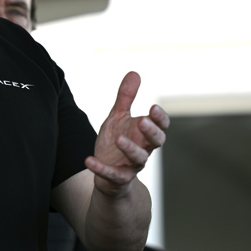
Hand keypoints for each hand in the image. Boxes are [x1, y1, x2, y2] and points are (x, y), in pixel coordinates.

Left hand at [86, 71, 168, 195]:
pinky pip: (112, 175)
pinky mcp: (118, 178)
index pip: (161, 126)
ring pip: (138, 159)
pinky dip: (100, 169)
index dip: (160, 118)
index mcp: (145, 134)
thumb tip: (134, 73)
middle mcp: (143, 149)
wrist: (106, 172)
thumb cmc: (116, 141)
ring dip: (130, 149)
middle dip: (151, 132)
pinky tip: (89, 161)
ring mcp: (131, 165)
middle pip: (156, 142)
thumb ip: (126, 98)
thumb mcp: (118, 117)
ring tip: (119, 139)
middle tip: (143, 121)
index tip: (153, 108)